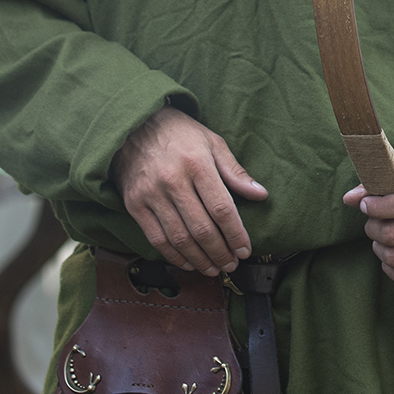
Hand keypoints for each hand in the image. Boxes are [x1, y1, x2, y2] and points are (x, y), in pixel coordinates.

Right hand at [113, 106, 268, 275]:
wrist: (133, 125)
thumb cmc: (179, 134)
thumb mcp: (212, 142)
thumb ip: (235, 171)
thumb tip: (261, 194)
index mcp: (196, 163)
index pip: (222, 208)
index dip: (236, 234)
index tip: (245, 250)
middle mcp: (172, 180)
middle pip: (202, 228)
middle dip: (220, 252)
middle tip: (231, 264)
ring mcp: (151, 194)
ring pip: (180, 238)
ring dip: (200, 259)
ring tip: (214, 268)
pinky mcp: (134, 204)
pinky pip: (156, 238)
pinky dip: (174, 256)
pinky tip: (188, 262)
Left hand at [342, 176, 393, 285]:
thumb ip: (377, 188)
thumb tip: (349, 198)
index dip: (378, 207)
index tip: (365, 205)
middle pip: (393, 234)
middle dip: (373, 229)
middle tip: (372, 224)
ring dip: (379, 249)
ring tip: (381, 240)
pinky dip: (389, 267)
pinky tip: (392, 255)